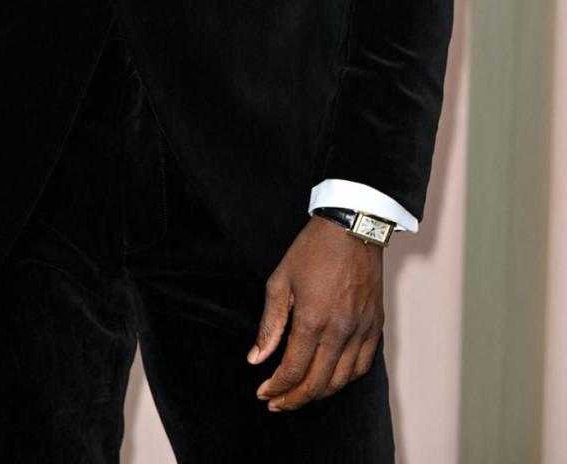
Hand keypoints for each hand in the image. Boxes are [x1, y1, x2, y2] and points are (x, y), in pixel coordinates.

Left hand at [247, 215, 383, 411]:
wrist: (351, 227)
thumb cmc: (313, 250)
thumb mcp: (280, 280)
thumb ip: (270, 324)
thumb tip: (256, 358)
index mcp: (313, 320)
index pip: (292, 369)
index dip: (276, 387)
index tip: (263, 392)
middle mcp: (340, 331)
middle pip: (317, 383)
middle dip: (293, 399)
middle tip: (277, 403)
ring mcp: (361, 330)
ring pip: (341, 380)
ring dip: (319, 393)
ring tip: (300, 394)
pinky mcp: (375, 326)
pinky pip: (362, 366)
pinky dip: (345, 379)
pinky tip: (331, 379)